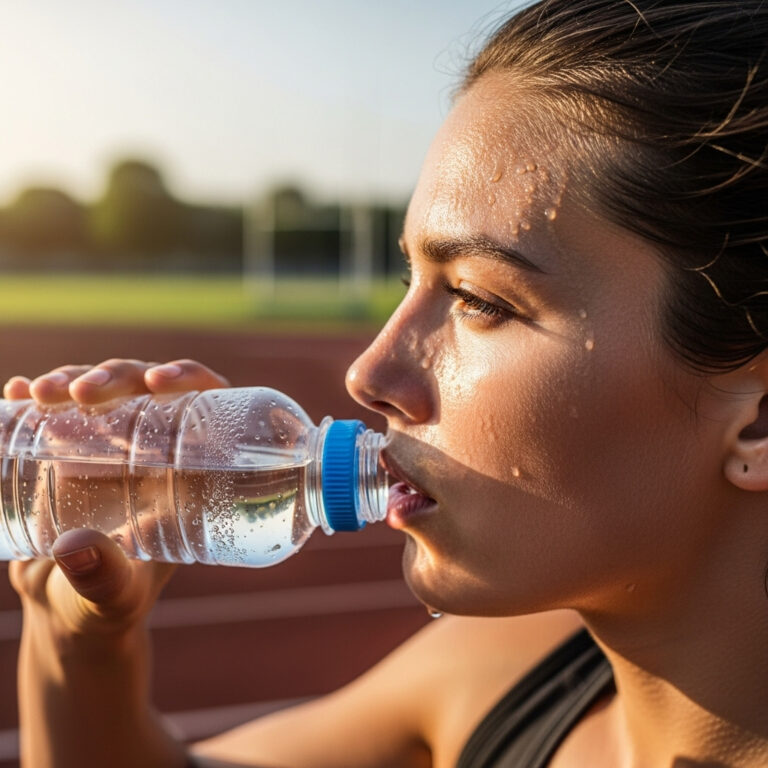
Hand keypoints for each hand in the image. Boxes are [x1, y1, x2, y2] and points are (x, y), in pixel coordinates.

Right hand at [5, 358, 228, 637]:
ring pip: (98, 393)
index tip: (158, 381)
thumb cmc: (109, 606)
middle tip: (82, 392)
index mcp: (185, 473)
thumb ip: (103, 578)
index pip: (203, 408)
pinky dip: (33, 397)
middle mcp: (150, 451)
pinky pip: (53, 413)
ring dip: (72, 379)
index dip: (189, 378)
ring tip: (39, 392)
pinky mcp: (64, 454)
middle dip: (115, 376)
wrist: (66, 614)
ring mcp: (105, 448)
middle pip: (144, 389)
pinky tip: (15, 391)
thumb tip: (74, 551)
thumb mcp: (115, 596)